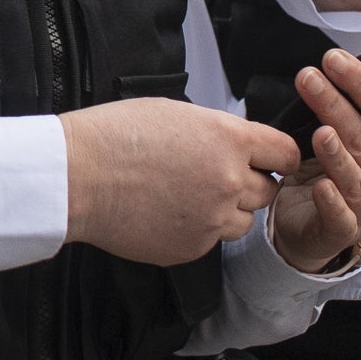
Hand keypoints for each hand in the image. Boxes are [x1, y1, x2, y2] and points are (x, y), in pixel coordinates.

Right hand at [62, 95, 299, 263]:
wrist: (76, 177)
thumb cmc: (113, 136)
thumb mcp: (172, 112)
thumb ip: (215, 131)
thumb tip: (232, 145)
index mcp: (227, 139)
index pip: (284, 152)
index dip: (277, 156)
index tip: (269, 159)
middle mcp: (229, 181)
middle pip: (267, 190)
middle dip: (248, 182)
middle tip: (215, 175)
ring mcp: (212, 219)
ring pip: (245, 221)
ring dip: (228, 210)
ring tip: (190, 196)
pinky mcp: (193, 247)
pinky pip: (211, 240)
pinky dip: (197, 228)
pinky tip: (167, 212)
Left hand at [266, 49, 360, 273]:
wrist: (313, 221)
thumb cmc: (330, 168)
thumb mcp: (341, 134)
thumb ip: (341, 108)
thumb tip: (323, 70)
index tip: (333, 58)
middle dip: (337, 105)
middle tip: (307, 77)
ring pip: (357, 177)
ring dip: (338, 154)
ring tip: (321, 132)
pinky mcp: (349, 229)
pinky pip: (343, 215)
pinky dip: (333, 201)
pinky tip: (321, 187)